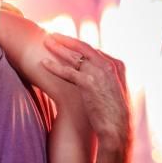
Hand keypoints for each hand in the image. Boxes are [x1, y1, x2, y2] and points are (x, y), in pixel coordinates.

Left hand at [42, 33, 131, 151]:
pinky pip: (67, 71)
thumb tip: (100, 80)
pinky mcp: (88, 82)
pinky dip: (54, 66)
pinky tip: (43, 63)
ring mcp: (98, 72)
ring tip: (46, 41)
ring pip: (74, 56)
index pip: (94, 51)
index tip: (68, 44)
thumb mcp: (117, 92)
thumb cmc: (116, 115)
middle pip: (84, 48)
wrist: (118, 128)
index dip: (79, 47)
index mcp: (117, 65)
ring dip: (58, 48)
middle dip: (67, 40)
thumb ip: (108, 81)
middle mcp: (108, 64)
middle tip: (54, 34)